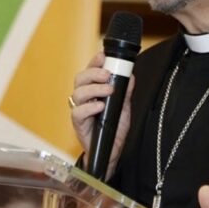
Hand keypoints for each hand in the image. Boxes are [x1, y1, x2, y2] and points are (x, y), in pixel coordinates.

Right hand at [70, 51, 134, 179]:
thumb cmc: (114, 129)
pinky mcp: (78, 124)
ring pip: (77, 93)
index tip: (103, 55)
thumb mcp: (124, 108)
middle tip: (107, 74)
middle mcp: (84, 98)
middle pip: (79, 78)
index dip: (94, 61)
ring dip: (93, 89)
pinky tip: (100, 106)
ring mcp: (80, 111)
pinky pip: (77, 112)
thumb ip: (125, 92)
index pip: (89, 71)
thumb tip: (131, 76)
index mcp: (93, 90)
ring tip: (108, 90)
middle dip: (92, 72)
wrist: (112, 152)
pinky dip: (89, 107)